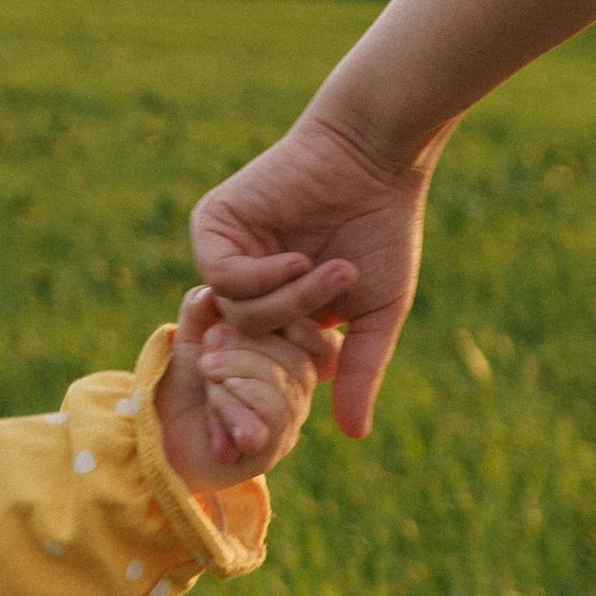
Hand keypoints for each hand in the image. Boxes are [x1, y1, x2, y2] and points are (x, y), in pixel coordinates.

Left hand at [153, 276, 343, 489]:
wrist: (158, 436)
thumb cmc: (182, 387)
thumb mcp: (190, 339)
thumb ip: (201, 311)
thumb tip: (211, 291)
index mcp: (290, 362)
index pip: (319, 341)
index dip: (287, 322)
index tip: (239, 315)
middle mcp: (297, 395)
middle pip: (300, 361)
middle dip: (249, 344)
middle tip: (210, 343)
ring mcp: (287, 425)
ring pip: (286, 388)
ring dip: (238, 370)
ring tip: (207, 369)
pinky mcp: (268, 451)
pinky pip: (272, 416)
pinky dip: (236, 399)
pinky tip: (213, 397)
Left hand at [189, 109, 434, 439]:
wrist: (374, 161)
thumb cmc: (381, 232)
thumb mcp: (375, 313)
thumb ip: (359, 370)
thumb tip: (355, 434)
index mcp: (279, 311)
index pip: (263, 366)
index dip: (290, 374)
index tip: (325, 363)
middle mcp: (246, 287)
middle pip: (247, 347)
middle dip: (294, 338)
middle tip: (330, 319)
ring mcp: (227, 256)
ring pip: (237, 313)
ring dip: (289, 301)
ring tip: (331, 270)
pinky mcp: (214, 226)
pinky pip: (220, 277)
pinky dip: (263, 278)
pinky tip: (297, 258)